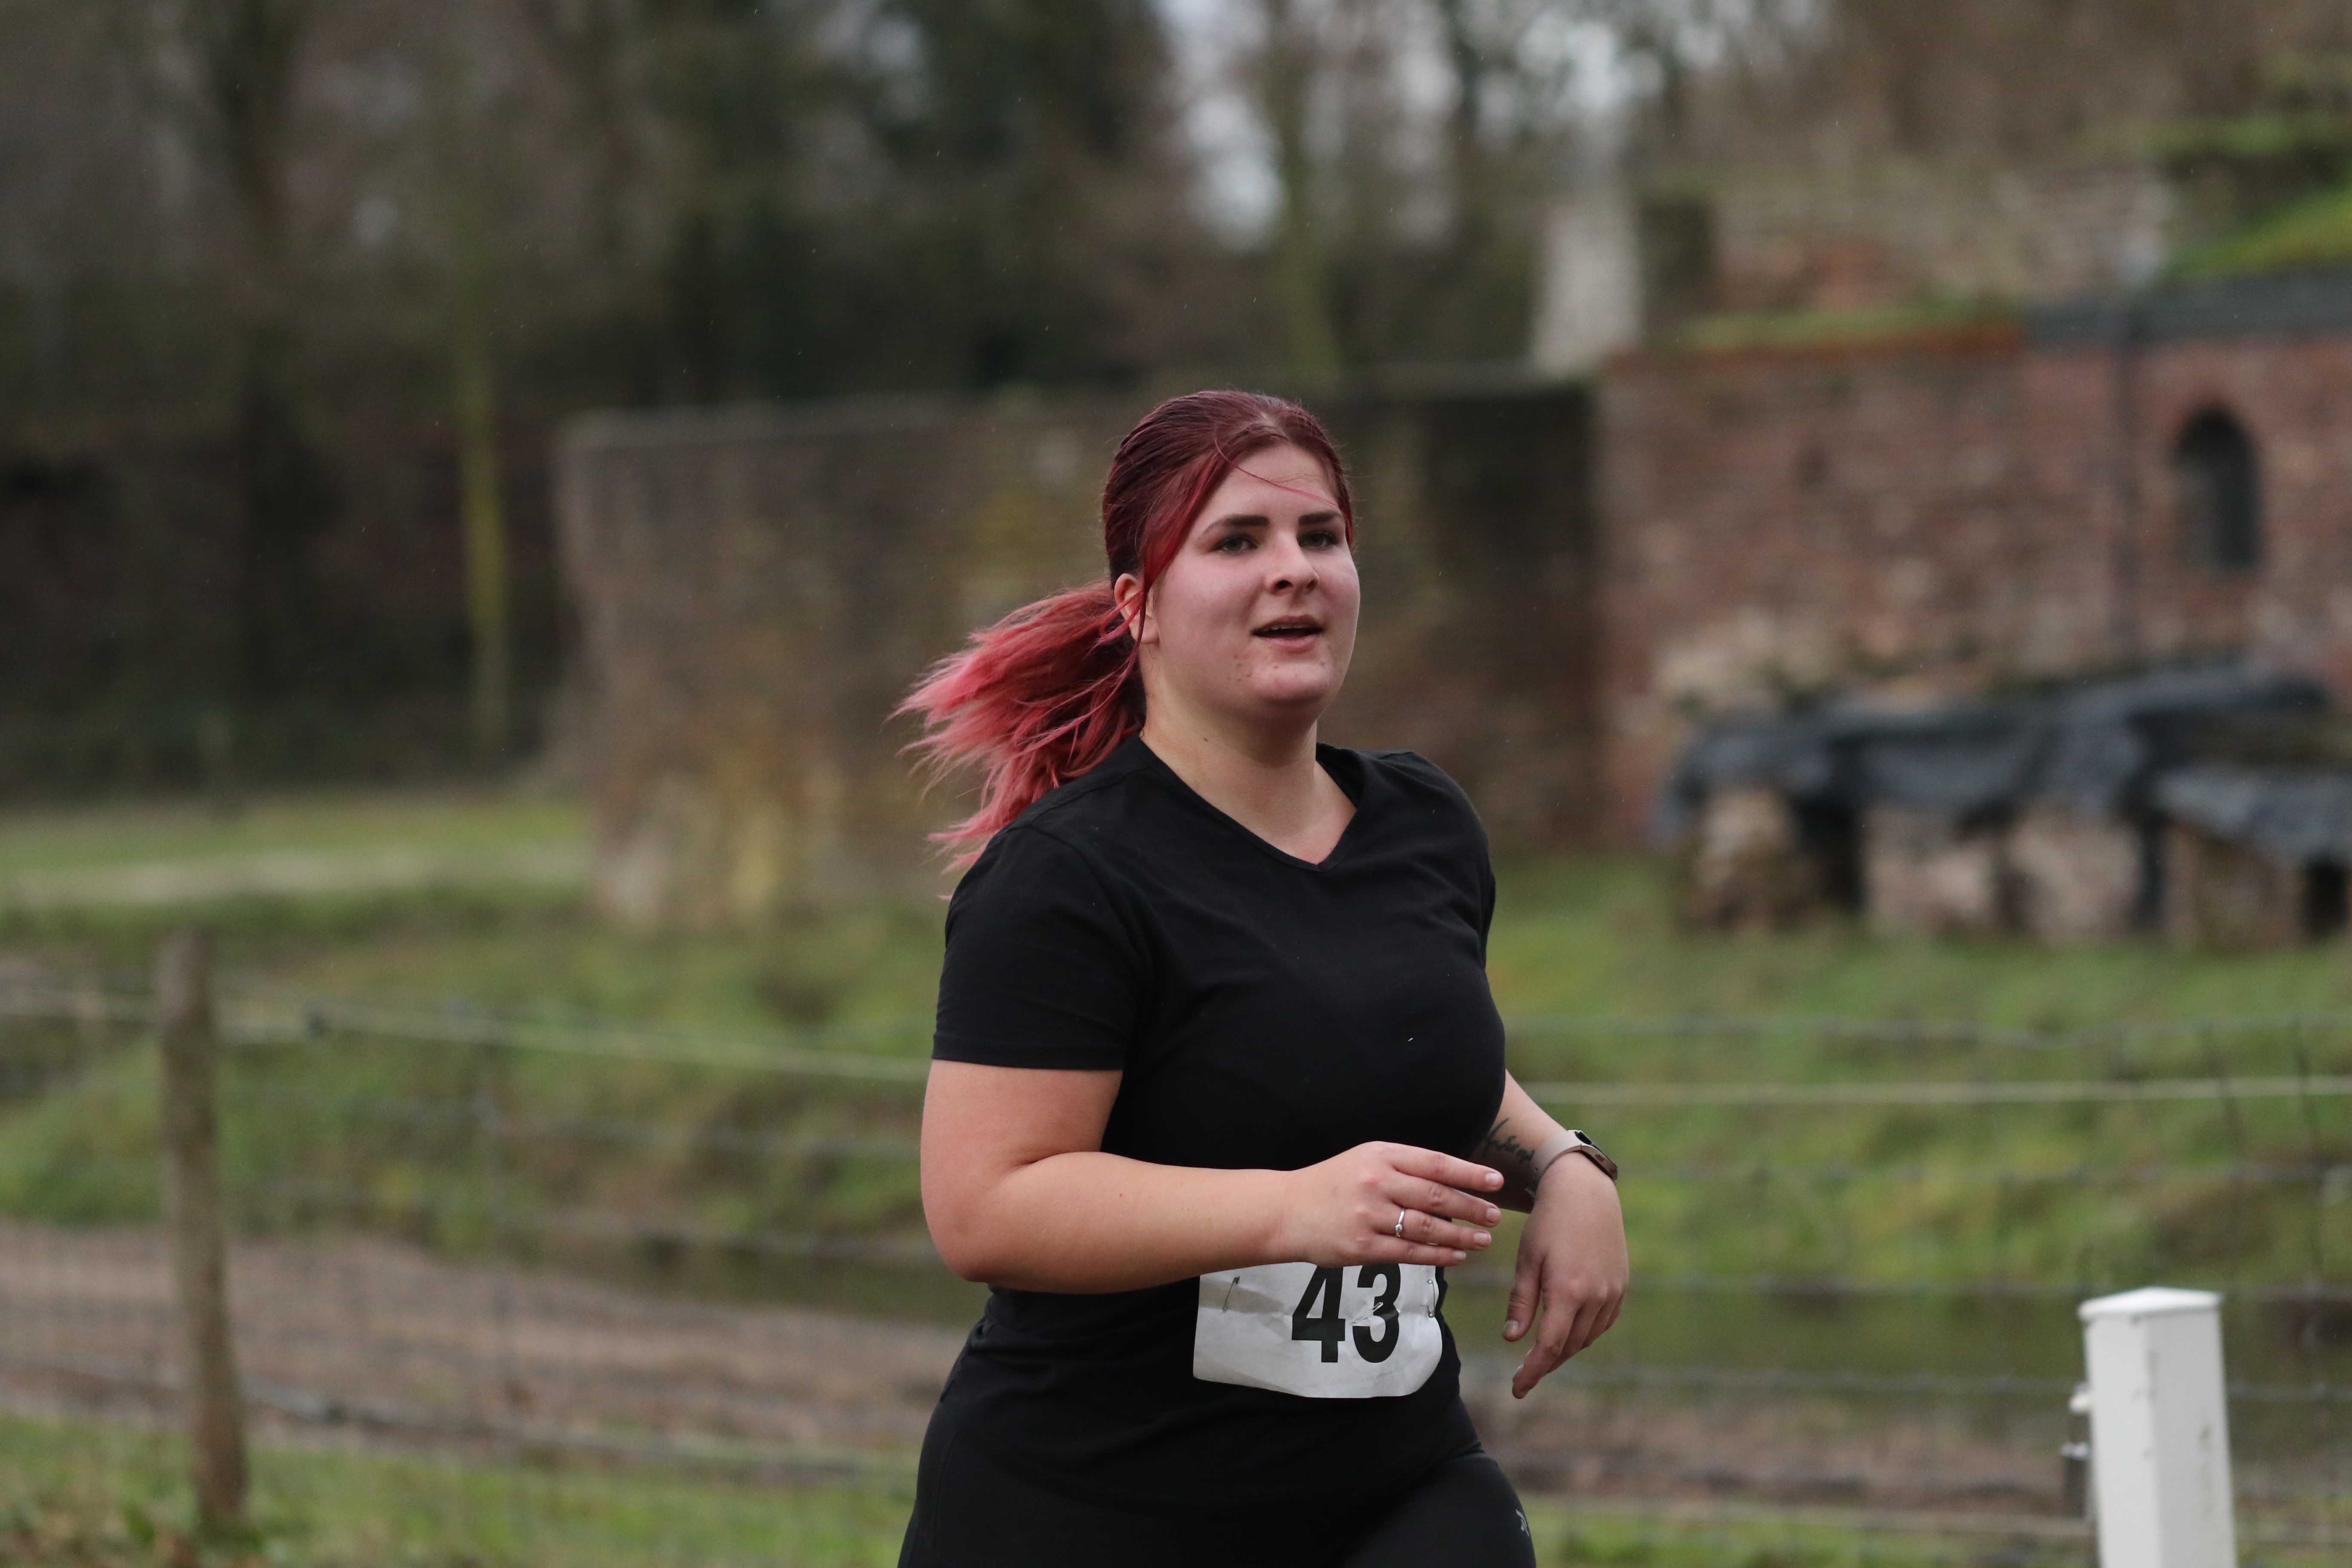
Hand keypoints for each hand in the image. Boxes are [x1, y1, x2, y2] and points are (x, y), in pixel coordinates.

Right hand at [1273, 1142, 1502, 1268]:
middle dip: (1471, 1207)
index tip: (1495, 1181)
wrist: (1286, 1210)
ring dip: (1460, 1235)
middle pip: (1436, 1196)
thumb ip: (1403, 1166)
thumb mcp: (1365, 1160)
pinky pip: (1409, 1253)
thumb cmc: (1333, 1183)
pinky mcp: (1362, 1247)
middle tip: (1495, 1215)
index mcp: (1381, 1156)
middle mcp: (1377, 1183)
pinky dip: (1437, 1256)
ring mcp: (1369, 1216)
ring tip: (1482, 1240)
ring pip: (1427, 1228)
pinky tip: (1456, 1257)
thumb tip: (1451, 1180)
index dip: (1469, 1173)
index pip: (1435, 1163)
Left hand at [1502, 1153, 1626, 1398]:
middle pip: (1570, 1346)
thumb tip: (1513, 1338)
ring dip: (1566, 1350)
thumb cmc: (1549, 1222)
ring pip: (1588, 1337)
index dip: (1533, 1371)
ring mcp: (1613, 1291)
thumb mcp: (1527, 1259)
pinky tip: (1569, 1332)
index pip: (1550, 1346)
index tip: (1518, 1389)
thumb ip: (1521, 1301)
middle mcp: (1596, 1296)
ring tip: (1543, 1355)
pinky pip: (1603, 1322)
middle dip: (1546, 1363)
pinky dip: (1585, 1333)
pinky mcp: (1621, 1285)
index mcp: (1568, 1291)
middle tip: (1524, 1374)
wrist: (1586, 1193)